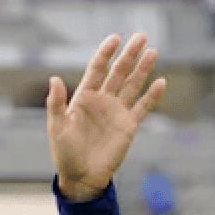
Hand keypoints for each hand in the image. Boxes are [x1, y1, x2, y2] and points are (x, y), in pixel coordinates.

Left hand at [46, 33, 166, 202]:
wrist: (82, 177)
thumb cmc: (65, 153)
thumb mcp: (57, 127)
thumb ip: (56, 103)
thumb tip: (54, 78)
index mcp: (84, 97)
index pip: (97, 69)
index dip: (105, 53)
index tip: (115, 39)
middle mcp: (102, 100)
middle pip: (118, 72)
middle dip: (129, 54)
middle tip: (141, 36)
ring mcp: (117, 112)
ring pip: (132, 85)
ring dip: (142, 69)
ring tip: (153, 51)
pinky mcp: (129, 126)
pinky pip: (143, 107)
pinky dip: (152, 96)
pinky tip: (161, 82)